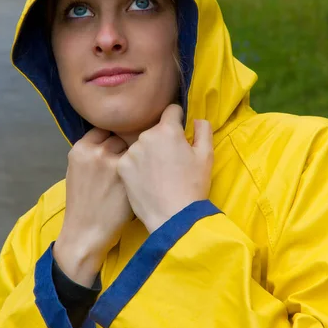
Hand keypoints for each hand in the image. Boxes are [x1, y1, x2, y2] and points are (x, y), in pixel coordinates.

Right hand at [53, 128, 132, 286]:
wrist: (87, 232)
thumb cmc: (83, 204)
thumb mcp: (77, 171)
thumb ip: (91, 153)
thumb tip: (111, 139)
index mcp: (81, 149)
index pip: (103, 130)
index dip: (111, 138)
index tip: (116, 148)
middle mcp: (97, 153)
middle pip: (119, 137)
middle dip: (125, 146)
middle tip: (130, 159)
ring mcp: (115, 164)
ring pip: (135, 148)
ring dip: (138, 156)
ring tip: (141, 168)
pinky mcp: (131, 177)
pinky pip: (144, 163)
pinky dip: (147, 168)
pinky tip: (148, 176)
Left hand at [117, 104, 213, 233]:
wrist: (173, 217)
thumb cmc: (193, 186)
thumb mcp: (206, 156)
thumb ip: (203, 130)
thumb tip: (196, 119)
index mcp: (168, 130)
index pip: (170, 111)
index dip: (177, 119)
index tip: (180, 132)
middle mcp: (146, 135)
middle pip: (154, 130)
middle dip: (162, 139)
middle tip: (170, 160)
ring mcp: (131, 151)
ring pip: (141, 145)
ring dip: (148, 152)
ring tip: (158, 174)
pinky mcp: (121, 167)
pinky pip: (130, 159)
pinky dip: (136, 166)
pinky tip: (146, 180)